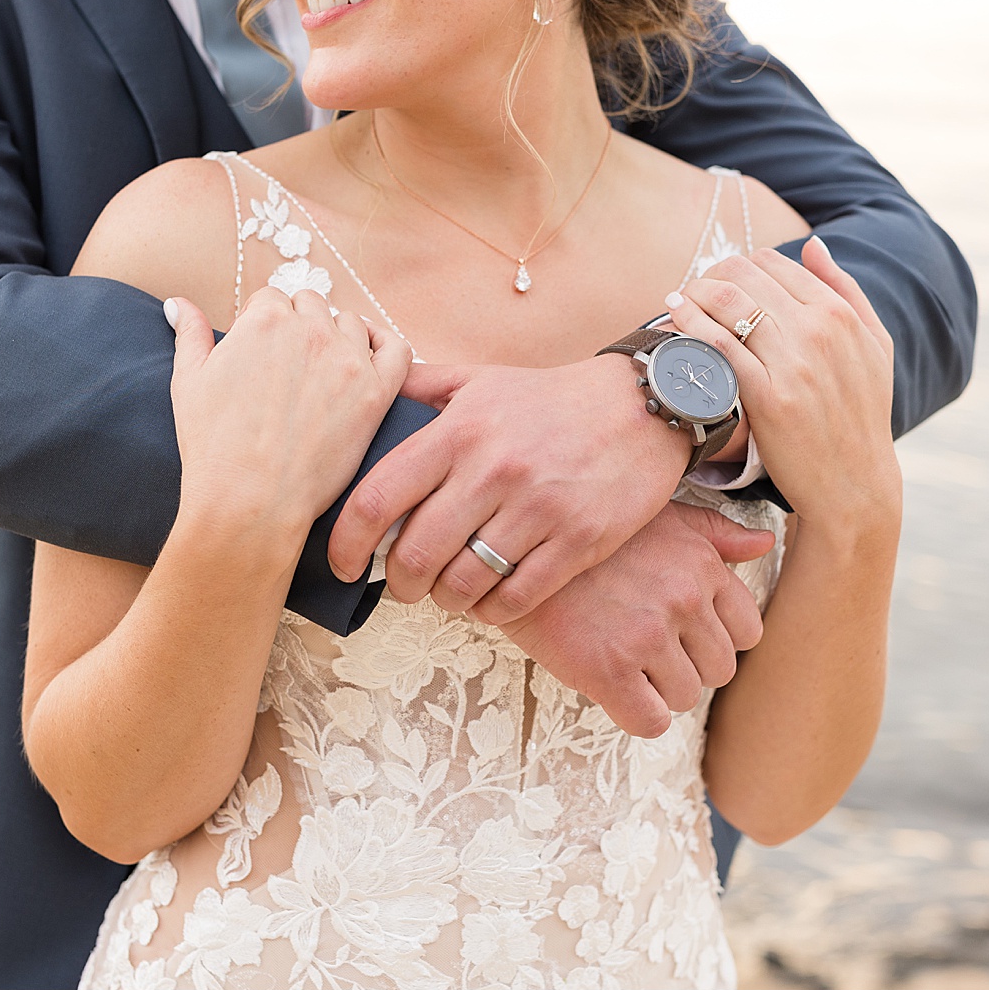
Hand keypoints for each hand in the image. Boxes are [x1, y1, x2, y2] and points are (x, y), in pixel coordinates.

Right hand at [167, 288, 409, 532]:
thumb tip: (178, 303)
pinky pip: (396, 350)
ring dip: (338, 337)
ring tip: (323, 371)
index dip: (263, 326)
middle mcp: (309, 329)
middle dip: (299, 328)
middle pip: (311, 306)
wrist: (250, 501)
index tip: (261, 356)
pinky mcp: (375, 393)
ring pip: (351, 324)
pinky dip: (386, 346)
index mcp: (264, 319)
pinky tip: (371, 359)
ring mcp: (347, 359)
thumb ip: (189, 335)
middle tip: (289, 370)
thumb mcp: (189, 382)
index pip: (271, 300)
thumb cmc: (213, 447)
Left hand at [326, 354, 688, 623]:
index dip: (345, 542)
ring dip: (444, 599)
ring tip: (447, 590)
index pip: (376, 497)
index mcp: (458, 431)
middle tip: (402, 584)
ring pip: (463, 585)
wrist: (645, 407)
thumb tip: (364, 392)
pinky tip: (489, 596)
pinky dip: (491, 609)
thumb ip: (420, 389)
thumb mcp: (480, 380)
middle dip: (398, 583)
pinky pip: (516, 599)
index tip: (342, 562)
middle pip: (415, 556)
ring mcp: (539, 509)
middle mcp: (493, 469)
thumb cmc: (550, 399)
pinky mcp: (579, 541)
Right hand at [499, 501, 774, 737]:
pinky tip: (609, 686)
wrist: (507, 551)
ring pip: (684, 697)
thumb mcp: (657, 516)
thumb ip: (715, 533)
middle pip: (719, 670)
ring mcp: (648, 636)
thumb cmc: (585, 533)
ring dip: (657, 690)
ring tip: (622, 661)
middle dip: (686, 666)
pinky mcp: (610, 671)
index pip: (747, 630)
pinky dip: (633, 714)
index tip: (681, 633)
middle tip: (645, 649)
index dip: (715, 638)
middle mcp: (684, 599)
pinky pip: (649, 722)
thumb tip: (765, 541)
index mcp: (702, 564)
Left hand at [668, 238, 898, 527]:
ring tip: (677, 300)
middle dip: (710, 274)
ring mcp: (793, 364)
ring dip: (693, 293)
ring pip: (727, 303)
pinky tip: (674, 320)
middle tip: (693, 288)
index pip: (773, 262)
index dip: (738, 265)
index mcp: (840, 314)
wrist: (854, 484)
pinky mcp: (768, 397)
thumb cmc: (861, 413)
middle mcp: (818, 331)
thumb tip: (813, 244)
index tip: (720, 278)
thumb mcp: (874, 345)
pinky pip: (718, 346)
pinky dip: (690, 326)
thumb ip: (845, 289)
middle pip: (744, 275)